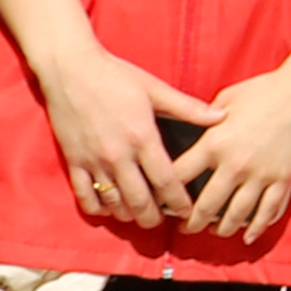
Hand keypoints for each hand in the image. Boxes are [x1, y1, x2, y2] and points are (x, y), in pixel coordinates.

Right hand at [31, 39, 206, 227]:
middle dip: (154, 218)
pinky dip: (98, 207)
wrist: (69, 70)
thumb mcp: (155, 89)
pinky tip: (109, 207)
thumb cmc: (115, 76)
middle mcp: (118, 154)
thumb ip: (188, 108)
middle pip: (139, 201)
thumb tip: (221, 116)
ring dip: (128, 214)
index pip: (166, 181)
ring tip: (139, 215)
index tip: (188, 211)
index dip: (179, 202)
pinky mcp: (73, 161)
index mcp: (142, 136)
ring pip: (113, 203)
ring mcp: (93, 161)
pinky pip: (85, 196)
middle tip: (162, 221)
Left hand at [168, 61, 290, 242]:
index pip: (179, 177)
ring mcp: (261, 174)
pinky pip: (269, 210)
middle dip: (191, 223)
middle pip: (205, 206)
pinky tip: (249, 235)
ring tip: (215, 232)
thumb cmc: (263, 89)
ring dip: (222, 229)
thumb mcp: (225, 99)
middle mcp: (235, 164)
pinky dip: (258, 227)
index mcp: (215, 143)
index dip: (165, 192)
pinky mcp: (283, 178)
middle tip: (186, 228)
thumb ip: (206, 119)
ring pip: (236, 215)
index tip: (161, 200)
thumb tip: (192, 129)